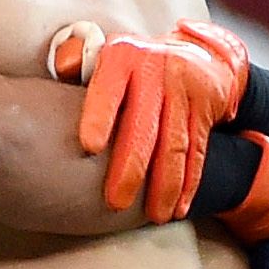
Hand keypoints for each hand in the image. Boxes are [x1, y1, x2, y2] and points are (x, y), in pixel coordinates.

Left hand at [47, 16, 247, 223]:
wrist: (198, 53)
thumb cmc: (135, 65)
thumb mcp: (105, 53)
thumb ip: (78, 62)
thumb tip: (62, 69)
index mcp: (123, 57)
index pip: (109, 87)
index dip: (100, 116)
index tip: (89, 147)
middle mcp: (156, 70)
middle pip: (144, 125)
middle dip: (131, 168)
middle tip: (116, 202)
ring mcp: (184, 90)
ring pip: (175, 144)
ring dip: (165, 185)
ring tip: (154, 216)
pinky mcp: (206, 108)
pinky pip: (197, 151)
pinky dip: (189, 183)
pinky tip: (178, 207)